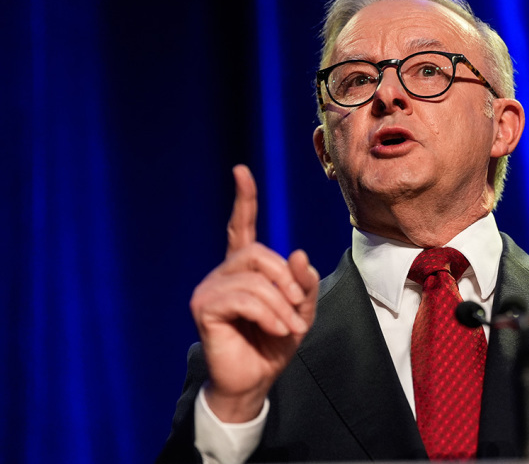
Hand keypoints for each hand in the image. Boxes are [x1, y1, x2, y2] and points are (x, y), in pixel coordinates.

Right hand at [190, 165, 318, 421]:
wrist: (255, 380)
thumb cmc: (274, 343)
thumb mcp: (300, 311)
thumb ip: (302, 283)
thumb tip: (298, 254)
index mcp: (245, 269)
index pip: (240, 226)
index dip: (243, 199)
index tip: (241, 171)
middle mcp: (224, 273)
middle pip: (257, 253)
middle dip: (285, 281)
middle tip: (297, 310)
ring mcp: (210, 288)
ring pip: (253, 279)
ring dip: (279, 305)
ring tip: (288, 328)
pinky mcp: (203, 307)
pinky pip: (242, 298)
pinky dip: (267, 314)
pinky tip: (274, 329)